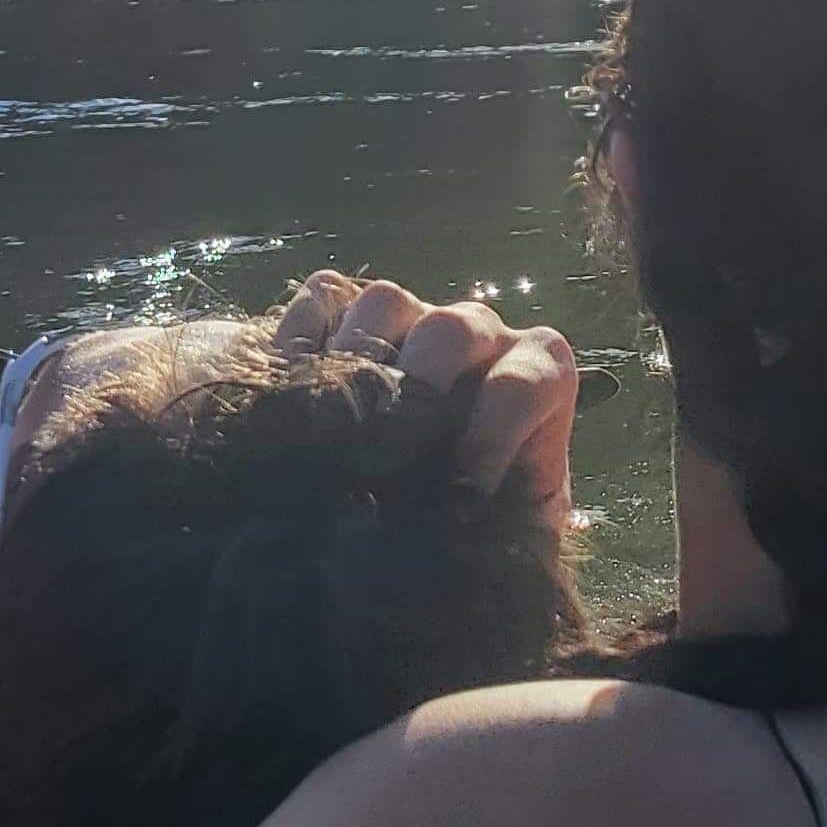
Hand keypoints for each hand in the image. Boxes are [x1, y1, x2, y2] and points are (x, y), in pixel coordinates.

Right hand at [272, 268, 579, 529]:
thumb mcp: (510, 524)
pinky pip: (324, 295)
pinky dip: (302, 336)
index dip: (493, 435)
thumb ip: (506, 519)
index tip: (462, 491)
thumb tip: (453, 531)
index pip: (527, 382)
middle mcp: (477, 332)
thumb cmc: (482, 516)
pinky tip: (292, 392)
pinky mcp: (350, 308)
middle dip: (420, 387)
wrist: (432, 504)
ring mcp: (412, 313)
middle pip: (452, 327)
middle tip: (390, 450)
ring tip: (335, 425)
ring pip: (385, 300)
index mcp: (534, 375)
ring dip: (356, 359)